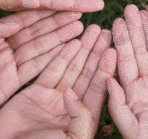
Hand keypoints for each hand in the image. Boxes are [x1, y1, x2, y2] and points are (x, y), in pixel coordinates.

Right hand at [0, 25, 115, 138]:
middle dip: (96, 52)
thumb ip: (80, 119)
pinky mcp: (34, 93)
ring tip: (91, 29)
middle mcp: (71, 106)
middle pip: (86, 74)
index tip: (113, 49)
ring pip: (70, 68)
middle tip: (105, 31)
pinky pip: (50, 71)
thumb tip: (72, 94)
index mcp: (84, 119)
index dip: (106, 69)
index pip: (98, 89)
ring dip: (81, 49)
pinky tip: (70, 41)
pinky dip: (60, 56)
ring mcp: (53, 99)